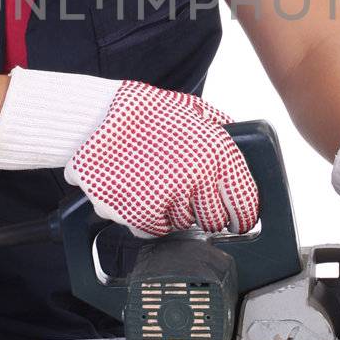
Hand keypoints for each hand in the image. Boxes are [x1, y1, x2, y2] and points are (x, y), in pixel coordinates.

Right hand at [0, 66, 259, 239]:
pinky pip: (153, 231)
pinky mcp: (137, 213)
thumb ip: (222, 128)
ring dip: (174, 214)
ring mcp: (167, 197)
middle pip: (214, 221)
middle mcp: (196, 177)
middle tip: (189, 197)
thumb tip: (245, 146)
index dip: (243, 214)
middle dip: (205, 213)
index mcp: (216, 152)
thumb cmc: (144, 112)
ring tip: (157, 186)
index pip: (245, 203)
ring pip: (183, 227)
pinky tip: (139, 193)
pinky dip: (147, 219)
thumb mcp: (193, 109)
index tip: (237, 218)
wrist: (93, 116)